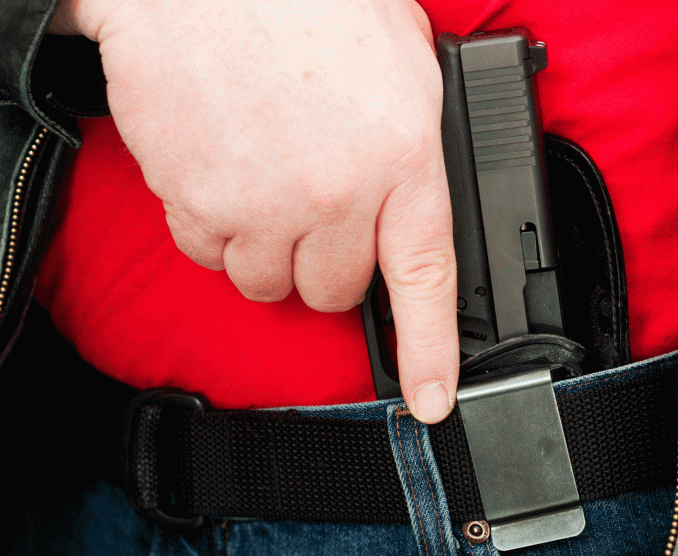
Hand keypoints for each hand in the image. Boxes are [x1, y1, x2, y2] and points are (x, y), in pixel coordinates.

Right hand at [51, 0, 457, 422]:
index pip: (425, 276)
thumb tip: (414, 190)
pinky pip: (208, 255)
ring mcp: (263, 203)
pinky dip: (214, 227)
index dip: (430, 349)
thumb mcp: (402, 60)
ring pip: (266, 283)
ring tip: (263, 175)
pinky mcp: (198, 201)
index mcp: (402, 155)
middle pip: (334, 292)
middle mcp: (336, 192)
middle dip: (326, 263)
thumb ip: (415, 138)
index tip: (430, 398)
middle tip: (315, 207)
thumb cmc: (308, 2)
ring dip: (266, 248)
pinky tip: (221, 166)